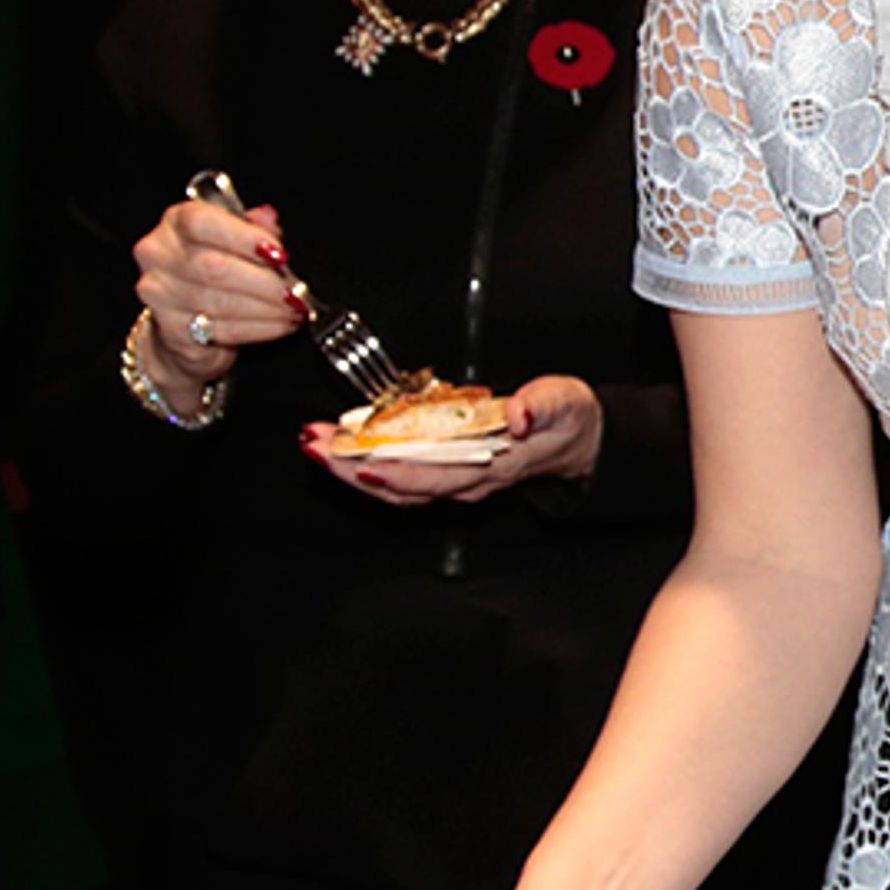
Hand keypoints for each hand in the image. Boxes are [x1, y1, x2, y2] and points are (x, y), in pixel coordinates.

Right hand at [132, 195, 300, 395]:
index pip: (202, 223)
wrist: (183, 316)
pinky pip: (224, 330)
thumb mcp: (233, 236)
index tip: (279, 254)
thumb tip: (268, 219)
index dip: (245, 238)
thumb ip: (252, 226)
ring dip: (268, 309)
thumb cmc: (211, 267)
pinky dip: (260, 328)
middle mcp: (160, 255)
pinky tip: (280, 324)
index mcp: (175, 222)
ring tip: (294, 309)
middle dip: (265, 283)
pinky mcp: (172, 331)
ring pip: (222, 303)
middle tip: (295, 292)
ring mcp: (161, 294)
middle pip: (215, 268)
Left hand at [302, 374, 604, 504]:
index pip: (439, 474)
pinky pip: (400, 476)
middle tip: (315, 446)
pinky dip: (367, 464)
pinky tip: (344, 449)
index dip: (397, 470)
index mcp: (496, 465)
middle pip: (402, 486)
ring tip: (317, 445)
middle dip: (353, 470)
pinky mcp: (445, 471)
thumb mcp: (564, 403)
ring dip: (351, 469)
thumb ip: (542, 405)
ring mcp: (454, 479)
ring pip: (395, 486)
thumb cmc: (565, 420)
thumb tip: (520, 412)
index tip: (361, 460)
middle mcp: (469, 480)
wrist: (575, 440)